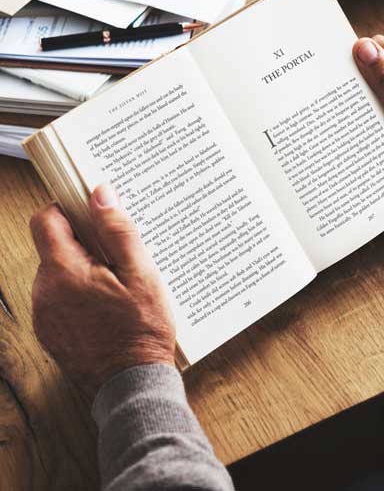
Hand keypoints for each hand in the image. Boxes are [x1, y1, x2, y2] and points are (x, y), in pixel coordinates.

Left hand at [29, 184, 175, 396]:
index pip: (45, 220)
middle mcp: (44, 292)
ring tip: (119, 287)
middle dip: (85, 245)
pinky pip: (60, 299)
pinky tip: (109, 308)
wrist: (131, 385)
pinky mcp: (50, 332)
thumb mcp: (141, 274)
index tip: (92, 212)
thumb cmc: (141, 331)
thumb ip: (118, 232)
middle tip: (120, 257)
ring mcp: (44, 315)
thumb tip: (101, 195)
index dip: (68, 209)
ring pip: (58, 274)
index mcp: (64, 272)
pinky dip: (80, 295)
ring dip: (84, 271)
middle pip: (54, 248)